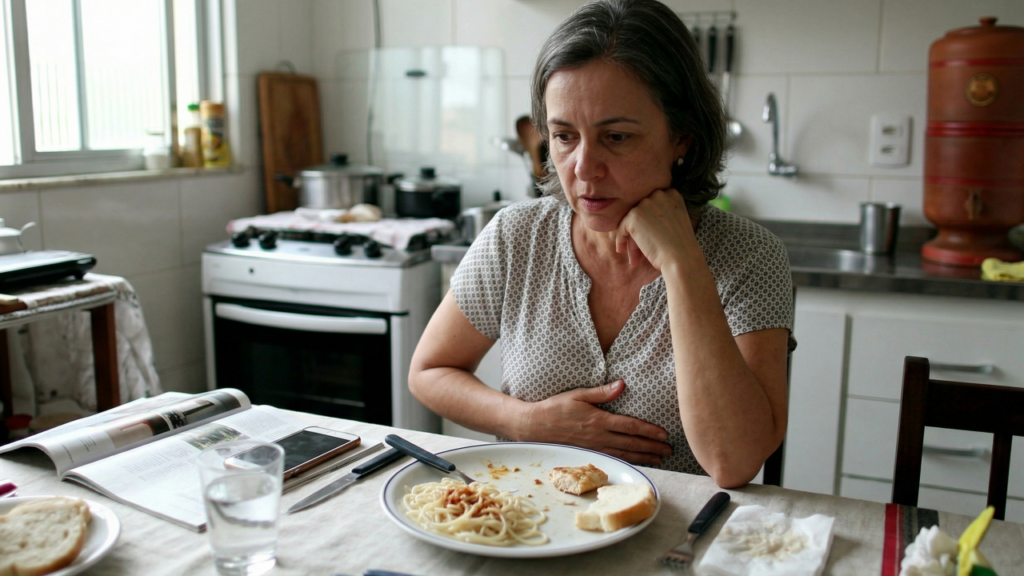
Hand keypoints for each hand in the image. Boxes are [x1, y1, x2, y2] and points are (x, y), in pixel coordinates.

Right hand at [517, 380, 671, 465]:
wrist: (534, 426)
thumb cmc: (555, 408)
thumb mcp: (577, 395)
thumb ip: (601, 392)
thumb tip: (622, 385)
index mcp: (598, 420)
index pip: (630, 426)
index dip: (649, 431)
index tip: (664, 434)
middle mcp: (599, 437)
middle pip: (632, 443)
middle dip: (653, 447)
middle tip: (670, 450)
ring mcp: (594, 448)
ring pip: (625, 455)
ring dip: (644, 457)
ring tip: (660, 459)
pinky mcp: (588, 455)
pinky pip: (613, 460)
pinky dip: (628, 463)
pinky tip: (638, 463)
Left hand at [613, 188, 697, 270]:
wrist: (681, 258)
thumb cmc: (680, 247)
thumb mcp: (676, 222)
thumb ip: (661, 214)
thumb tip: (642, 219)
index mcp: (672, 195)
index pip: (652, 205)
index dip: (649, 222)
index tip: (649, 236)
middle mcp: (659, 194)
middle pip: (642, 213)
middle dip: (640, 231)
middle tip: (639, 250)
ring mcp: (646, 203)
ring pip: (632, 221)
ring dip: (632, 239)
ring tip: (633, 256)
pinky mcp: (634, 215)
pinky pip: (622, 227)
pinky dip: (621, 239)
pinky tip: (621, 250)